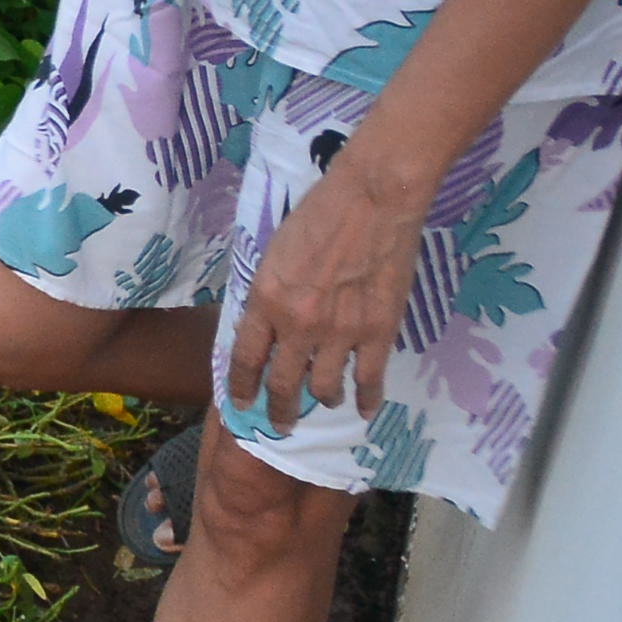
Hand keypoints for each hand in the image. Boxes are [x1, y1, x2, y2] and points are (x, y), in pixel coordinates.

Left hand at [225, 155, 429, 431]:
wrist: (373, 198)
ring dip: (322, 400)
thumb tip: (266, 325)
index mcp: (265, 300)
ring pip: (325, 387)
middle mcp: (298, 324)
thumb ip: (268, 293)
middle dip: (279, 409)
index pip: (246, 358)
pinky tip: (364, 409)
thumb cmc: (319, 212)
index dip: (243, 387)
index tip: (243, 404)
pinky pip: (370, 378)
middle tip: (280, 423)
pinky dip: (366, 399)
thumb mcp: (274, 251)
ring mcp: (340, 331)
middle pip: (283, 383)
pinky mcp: (378, 330)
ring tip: (325, 401)